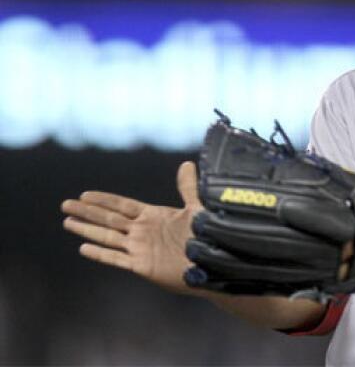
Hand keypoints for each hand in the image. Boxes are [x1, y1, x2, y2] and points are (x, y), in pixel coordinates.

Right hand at [61, 161, 202, 294]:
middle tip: (66, 204)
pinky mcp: (142, 265)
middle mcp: (143, 231)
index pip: (123, 205)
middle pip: (109, 219)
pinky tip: (84, 247)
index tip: (84, 194)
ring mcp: (140, 248)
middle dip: (88, 211)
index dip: (104, 200)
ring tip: (68, 222)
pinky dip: (100, 253)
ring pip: (108, 237)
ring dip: (88, 230)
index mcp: (153, 216)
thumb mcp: (197, 209)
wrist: (213, 265)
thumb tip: (186, 163)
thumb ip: (188, 188)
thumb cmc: (207, 237)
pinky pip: (116, 258)